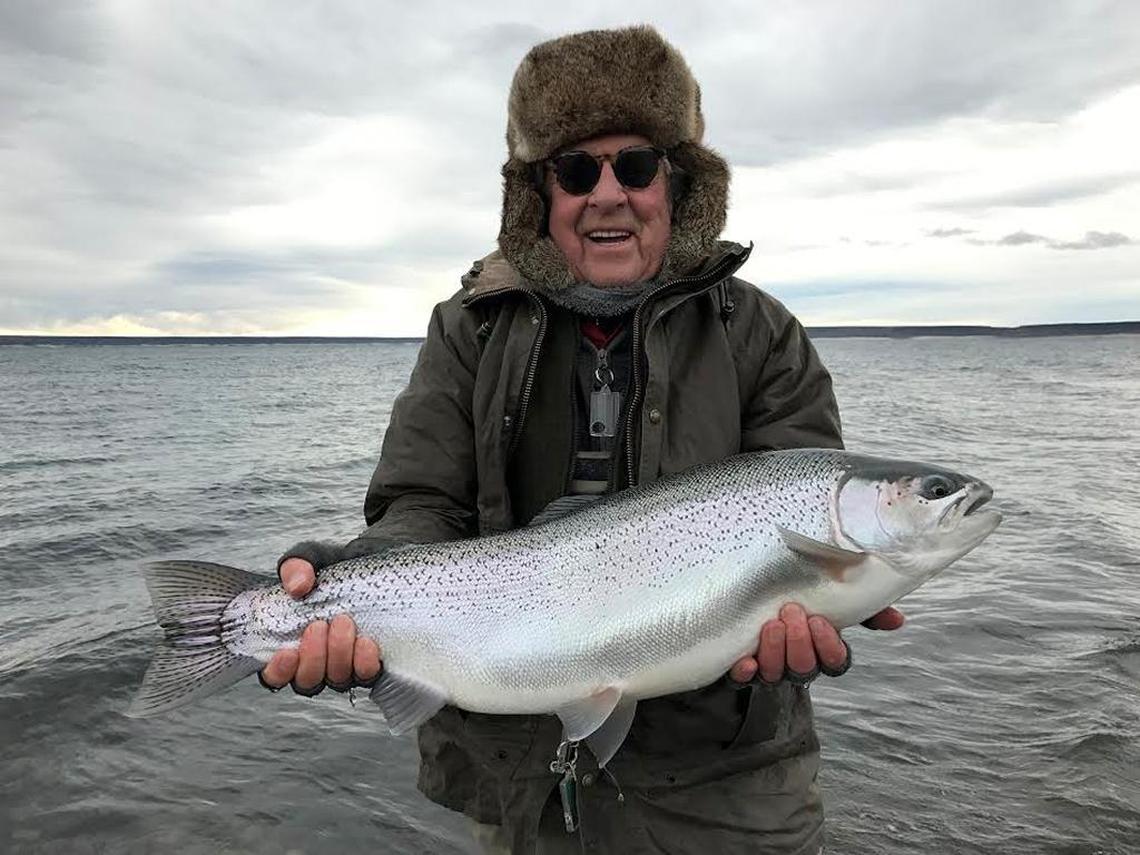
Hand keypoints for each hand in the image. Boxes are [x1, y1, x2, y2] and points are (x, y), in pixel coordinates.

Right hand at [259, 557, 382, 694]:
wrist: (375, 569)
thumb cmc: (335, 571)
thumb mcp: (312, 560)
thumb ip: (296, 567)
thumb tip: (297, 586)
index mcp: (290, 645)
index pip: (274, 675)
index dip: (278, 671)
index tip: (288, 652)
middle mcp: (316, 663)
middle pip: (307, 681)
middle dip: (313, 657)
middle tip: (319, 625)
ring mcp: (344, 667)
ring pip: (336, 680)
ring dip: (338, 654)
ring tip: (343, 622)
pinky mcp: (370, 664)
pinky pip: (367, 675)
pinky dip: (365, 662)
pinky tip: (366, 642)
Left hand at [729, 603, 904, 684]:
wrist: (748, 596)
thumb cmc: (797, 596)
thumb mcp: (830, 597)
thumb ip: (863, 608)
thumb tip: (898, 620)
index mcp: (822, 649)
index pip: (835, 662)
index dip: (829, 647)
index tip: (820, 621)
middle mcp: (798, 664)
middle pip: (805, 669)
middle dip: (800, 644)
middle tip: (792, 612)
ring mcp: (770, 668)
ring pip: (776, 675)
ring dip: (775, 652)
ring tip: (771, 625)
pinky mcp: (741, 669)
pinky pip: (742, 681)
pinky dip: (744, 673)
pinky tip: (746, 661)